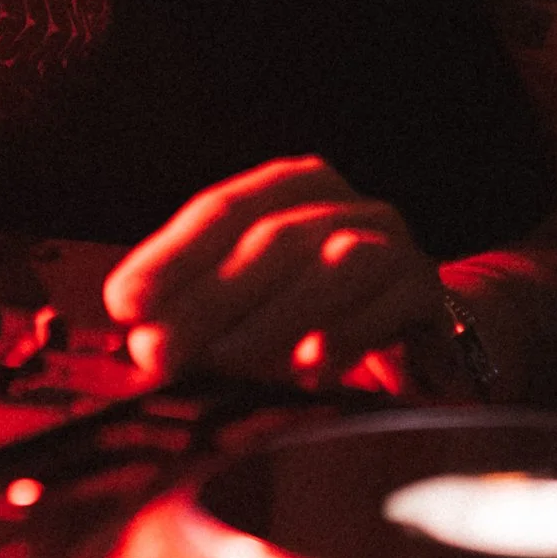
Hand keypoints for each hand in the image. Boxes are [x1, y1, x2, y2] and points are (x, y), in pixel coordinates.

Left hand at [103, 156, 444, 390]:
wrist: (433, 334)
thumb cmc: (323, 312)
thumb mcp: (259, 296)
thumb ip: (202, 302)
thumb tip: (136, 337)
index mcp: (290, 187)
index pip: (219, 212)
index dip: (168, 258)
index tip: (123, 304)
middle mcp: (343, 204)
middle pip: (268, 241)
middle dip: (205, 299)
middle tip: (157, 350)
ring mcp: (392, 244)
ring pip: (330, 266)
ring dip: (268, 318)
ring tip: (220, 363)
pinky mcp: (427, 294)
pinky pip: (386, 309)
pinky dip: (344, 336)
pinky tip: (308, 369)